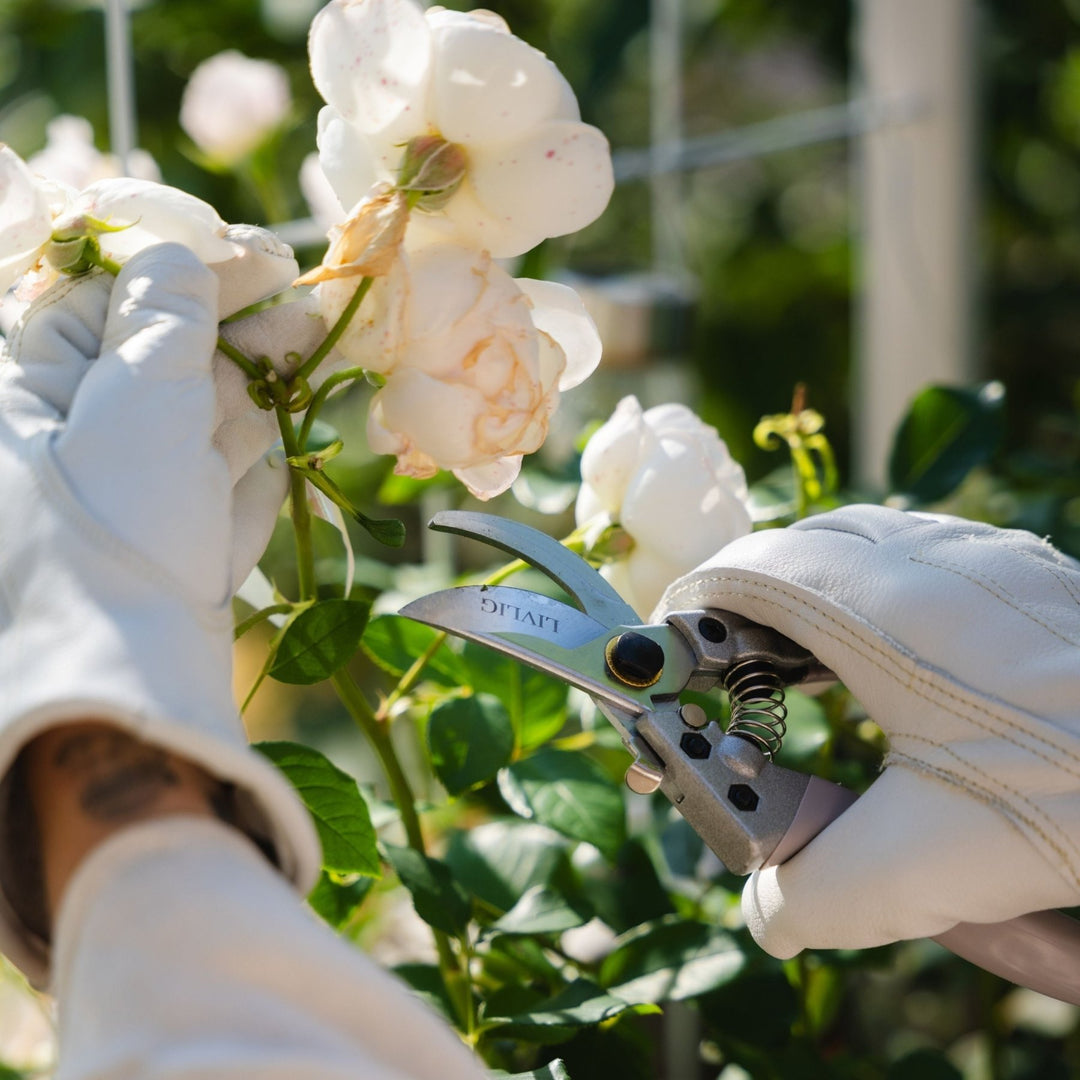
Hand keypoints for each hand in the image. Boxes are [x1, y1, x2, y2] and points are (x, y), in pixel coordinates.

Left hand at [0, 242, 317, 983]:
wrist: (126, 671)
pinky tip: (278, 446)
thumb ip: (168, 311)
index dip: (191, 271)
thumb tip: (184, 251)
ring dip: (257, 385)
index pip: (113, 297)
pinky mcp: (175, 534)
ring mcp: (132, 487)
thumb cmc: (114, 518)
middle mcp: (78, 430)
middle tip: (304, 305)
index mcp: (34, 381)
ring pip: (202, 418)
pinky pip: (220, 480)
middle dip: (238, 330)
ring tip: (310, 346)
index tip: (259, 258)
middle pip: (168, 358)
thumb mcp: (137, 393)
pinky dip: (247, 465)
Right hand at [656, 504, 1079, 957]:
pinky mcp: (1029, 568)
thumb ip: (816, 894)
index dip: (690, 611)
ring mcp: (985, 553)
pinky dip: (879, 596)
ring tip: (810, 671)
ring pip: (861, 543)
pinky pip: (922, 554)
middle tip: (738, 677)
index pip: (742, 570)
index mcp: (877, 606)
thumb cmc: (1071, 793)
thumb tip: (769, 914)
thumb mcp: (927, 863)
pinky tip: (901, 665)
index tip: (670, 655)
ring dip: (815, 596)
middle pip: (795, 549)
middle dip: (748, 609)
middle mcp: (926, 556)